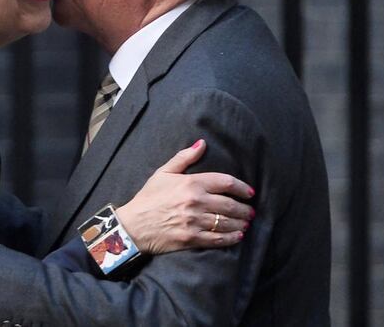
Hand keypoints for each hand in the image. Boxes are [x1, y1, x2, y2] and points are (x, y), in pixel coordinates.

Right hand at [116, 140, 254, 253]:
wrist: (133, 225)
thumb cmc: (148, 198)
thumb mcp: (163, 173)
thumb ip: (184, 157)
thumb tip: (202, 143)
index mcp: (191, 183)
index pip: (226, 182)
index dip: (242, 188)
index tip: (250, 193)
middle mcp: (196, 201)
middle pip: (230, 204)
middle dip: (245, 209)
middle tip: (250, 211)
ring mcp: (194, 221)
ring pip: (226, 222)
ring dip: (241, 223)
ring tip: (246, 223)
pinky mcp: (191, 238)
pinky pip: (218, 239)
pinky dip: (231, 238)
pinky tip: (237, 236)